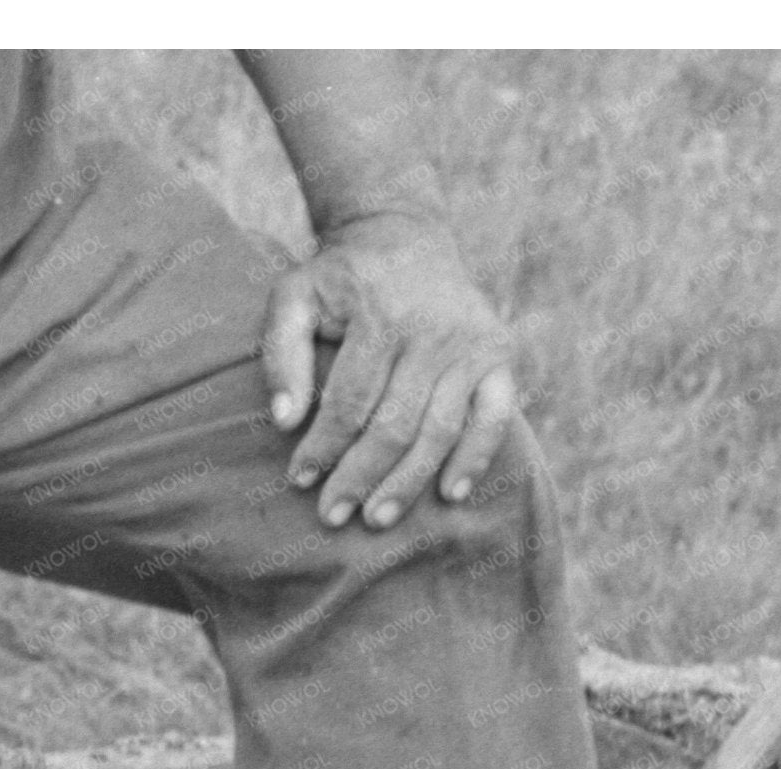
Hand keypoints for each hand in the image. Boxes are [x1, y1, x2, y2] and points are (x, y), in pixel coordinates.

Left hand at [259, 213, 521, 531]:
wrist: (405, 237)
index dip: (324, 446)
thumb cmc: (340, 279)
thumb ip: (281, 355)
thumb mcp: (295, 297)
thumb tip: (284, 421)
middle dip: (362, 476)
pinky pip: (495, 416)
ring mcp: (474, 344)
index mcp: (383, 316)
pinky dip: (476, 457)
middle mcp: (436, 331)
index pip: (351, 401)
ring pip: (441, 428)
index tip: (300, 479)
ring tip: (377, 518)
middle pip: (396, 423)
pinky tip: (449, 494)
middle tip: (333, 516)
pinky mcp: (499, 354)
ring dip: (410, 480)